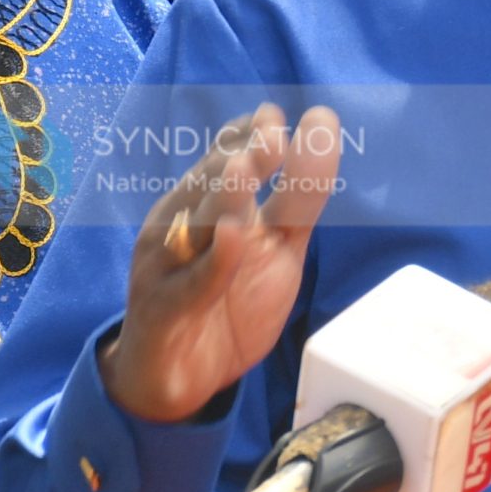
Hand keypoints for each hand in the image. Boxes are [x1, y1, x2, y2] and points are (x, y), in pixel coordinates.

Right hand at [101, 103, 340, 423]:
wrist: (182, 377)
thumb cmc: (228, 298)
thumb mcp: (277, 244)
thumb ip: (300, 194)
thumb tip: (323, 126)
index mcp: (204, 204)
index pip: (223, 159)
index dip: (247, 135)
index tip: (275, 114)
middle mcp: (180, 227)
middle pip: (210, 186)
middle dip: (238, 155)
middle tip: (270, 131)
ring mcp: (169, 268)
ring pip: (195, 227)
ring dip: (222, 196)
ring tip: (243, 166)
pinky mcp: (167, 311)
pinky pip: (192, 284)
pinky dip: (213, 262)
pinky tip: (232, 237)